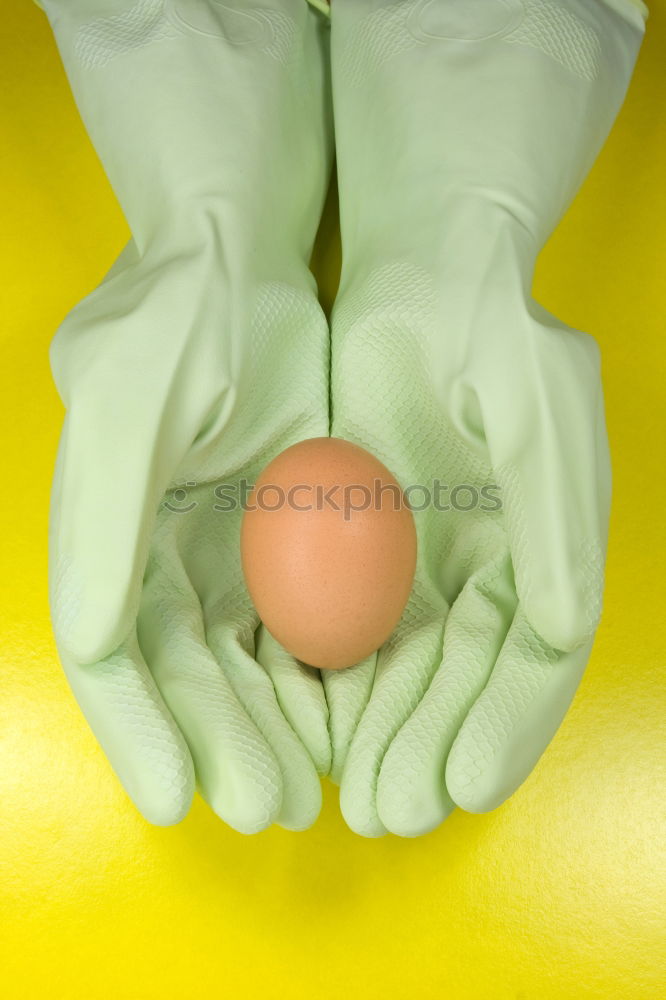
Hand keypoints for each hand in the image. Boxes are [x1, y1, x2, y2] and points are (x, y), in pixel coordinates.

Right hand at [43, 0, 333, 829]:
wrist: (242, 264)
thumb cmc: (177, 323)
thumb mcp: (131, 404)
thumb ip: (100, 524)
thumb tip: (90, 644)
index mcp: (103, 542)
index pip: (112, 658)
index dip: (140, 730)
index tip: (179, 796)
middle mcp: (153, 560)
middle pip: (185, 677)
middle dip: (221, 747)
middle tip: (269, 808)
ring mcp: (219, 553)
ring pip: (242, 665)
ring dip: (270, 729)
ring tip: (311, 787)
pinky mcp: (280, 537)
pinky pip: (296, 622)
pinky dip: (315, 674)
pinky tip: (346, 715)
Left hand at [324, 0, 645, 835]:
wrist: (421, 279)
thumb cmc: (492, 332)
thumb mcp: (539, 406)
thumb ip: (558, 515)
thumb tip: (560, 628)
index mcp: (545, 554)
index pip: (534, 663)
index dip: (507, 727)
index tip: (464, 786)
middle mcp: (489, 572)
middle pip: (463, 684)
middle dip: (431, 749)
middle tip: (388, 811)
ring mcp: (421, 565)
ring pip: (402, 670)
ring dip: (382, 734)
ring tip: (350, 792)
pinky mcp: (359, 548)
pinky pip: (342, 626)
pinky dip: (330, 680)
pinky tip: (307, 723)